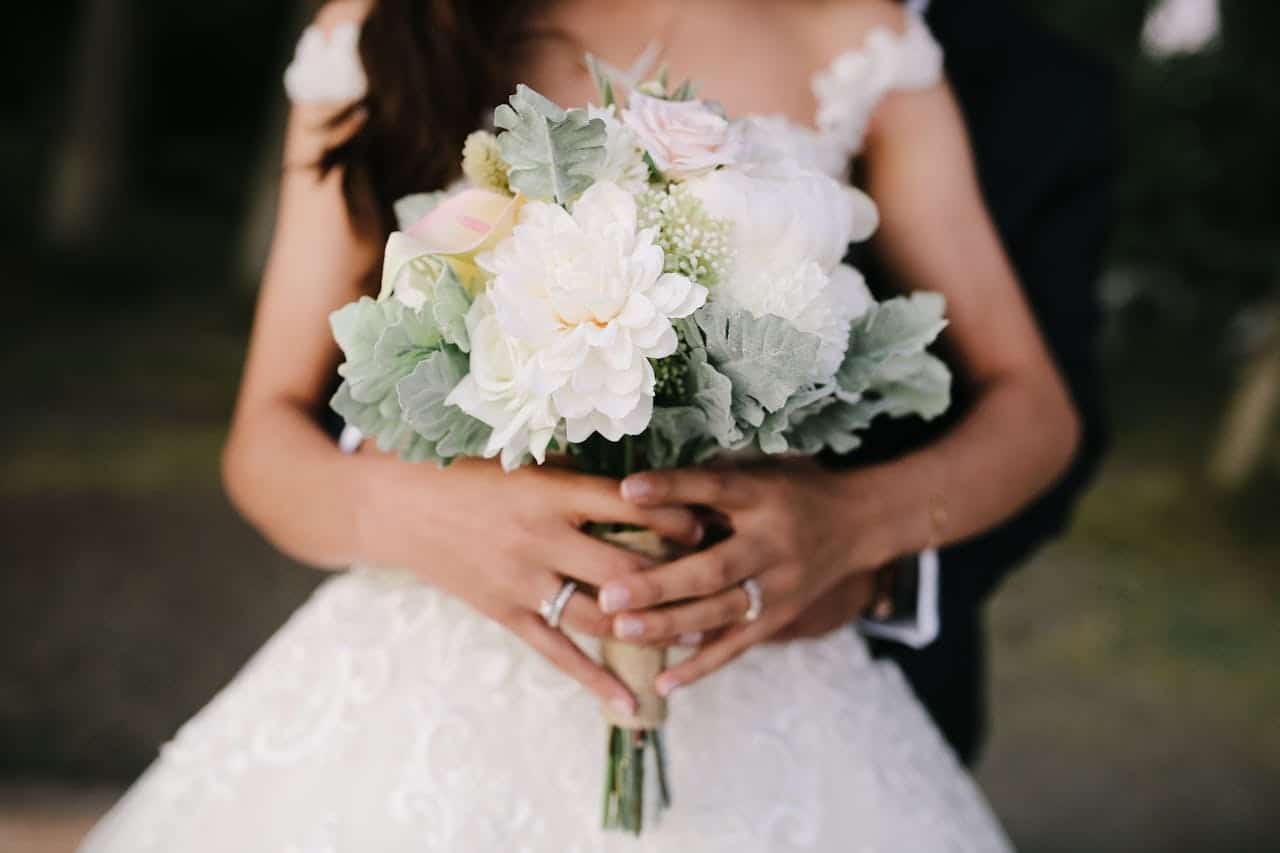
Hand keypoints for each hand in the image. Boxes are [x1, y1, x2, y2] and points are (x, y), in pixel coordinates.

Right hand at [356, 454, 702, 715]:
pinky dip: (595, 681)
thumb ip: (572, 468)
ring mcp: (523, 582)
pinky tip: (631, 704)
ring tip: (691, 635)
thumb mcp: (517, 456)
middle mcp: (541, 539)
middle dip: (676, 578)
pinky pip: (558, 654)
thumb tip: (630, 474)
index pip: (630, 506)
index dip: (676, 518)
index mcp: (550, 491)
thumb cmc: (459, 470)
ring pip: (601, 616)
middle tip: (713, 582)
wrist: (393, 507)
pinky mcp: (506, 613)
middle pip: (627, 568)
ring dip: (649, 628)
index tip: (707, 523)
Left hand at [602, 459, 894, 694]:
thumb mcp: (757, 473)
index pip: (714, 489)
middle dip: (660, 584)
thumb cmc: (790, 492)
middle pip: (714, 568)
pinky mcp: (779, 618)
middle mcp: (772, 544)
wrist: (858, 523)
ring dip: (670, 625)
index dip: (672, 488)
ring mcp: (779, 587)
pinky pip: (736, 646)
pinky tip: (662, 680)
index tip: (628, 489)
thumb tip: (637, 484)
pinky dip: (700, 666)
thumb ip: (706, 483)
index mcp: (762, 498)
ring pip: (720, 612)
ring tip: (621, 631)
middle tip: (610, 595)